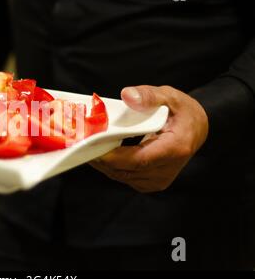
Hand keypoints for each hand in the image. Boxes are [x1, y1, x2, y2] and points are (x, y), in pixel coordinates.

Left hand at [90, 85, 208, 192]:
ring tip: (87, 146)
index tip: (91, 145)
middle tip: (81, 143)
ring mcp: (158, 180)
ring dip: (103, 163)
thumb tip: (127, 95)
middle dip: (100, 157)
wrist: (197, 130)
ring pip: (121, 175)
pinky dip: (111, 166)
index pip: (137, 159)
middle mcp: (166, 170)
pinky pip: (124, 177)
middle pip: (124, 170)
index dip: (111, 156)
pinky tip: (101, 152)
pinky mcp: (150, 183)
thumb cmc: (182, 112)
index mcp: (175, 149)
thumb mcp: (169, 96)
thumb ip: (149, 95)